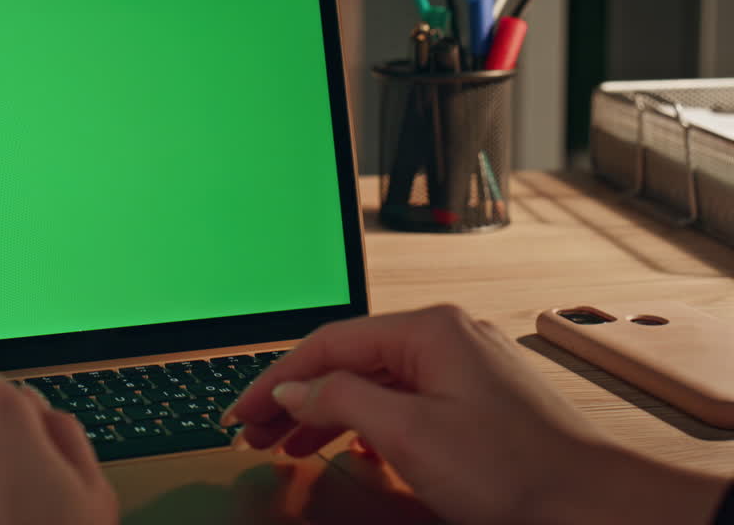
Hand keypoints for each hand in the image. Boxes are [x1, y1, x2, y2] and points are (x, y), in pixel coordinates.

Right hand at [223, 305, 726, 524]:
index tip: (243, 411)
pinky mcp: (474, 399)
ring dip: (328, 411)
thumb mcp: (409, 432)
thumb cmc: (515, 470)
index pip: (329, 344)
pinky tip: (352, 445)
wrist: (592, 505)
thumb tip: (295, 386)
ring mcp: (462, 367)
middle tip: (257, 433)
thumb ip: (342, 398)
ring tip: (290, 443)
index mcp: (428, 330)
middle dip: (297, 397)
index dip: (276, 379)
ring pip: (375, 381)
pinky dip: (368, 421)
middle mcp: (445, 337)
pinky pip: (404, 398)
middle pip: (349, 360)